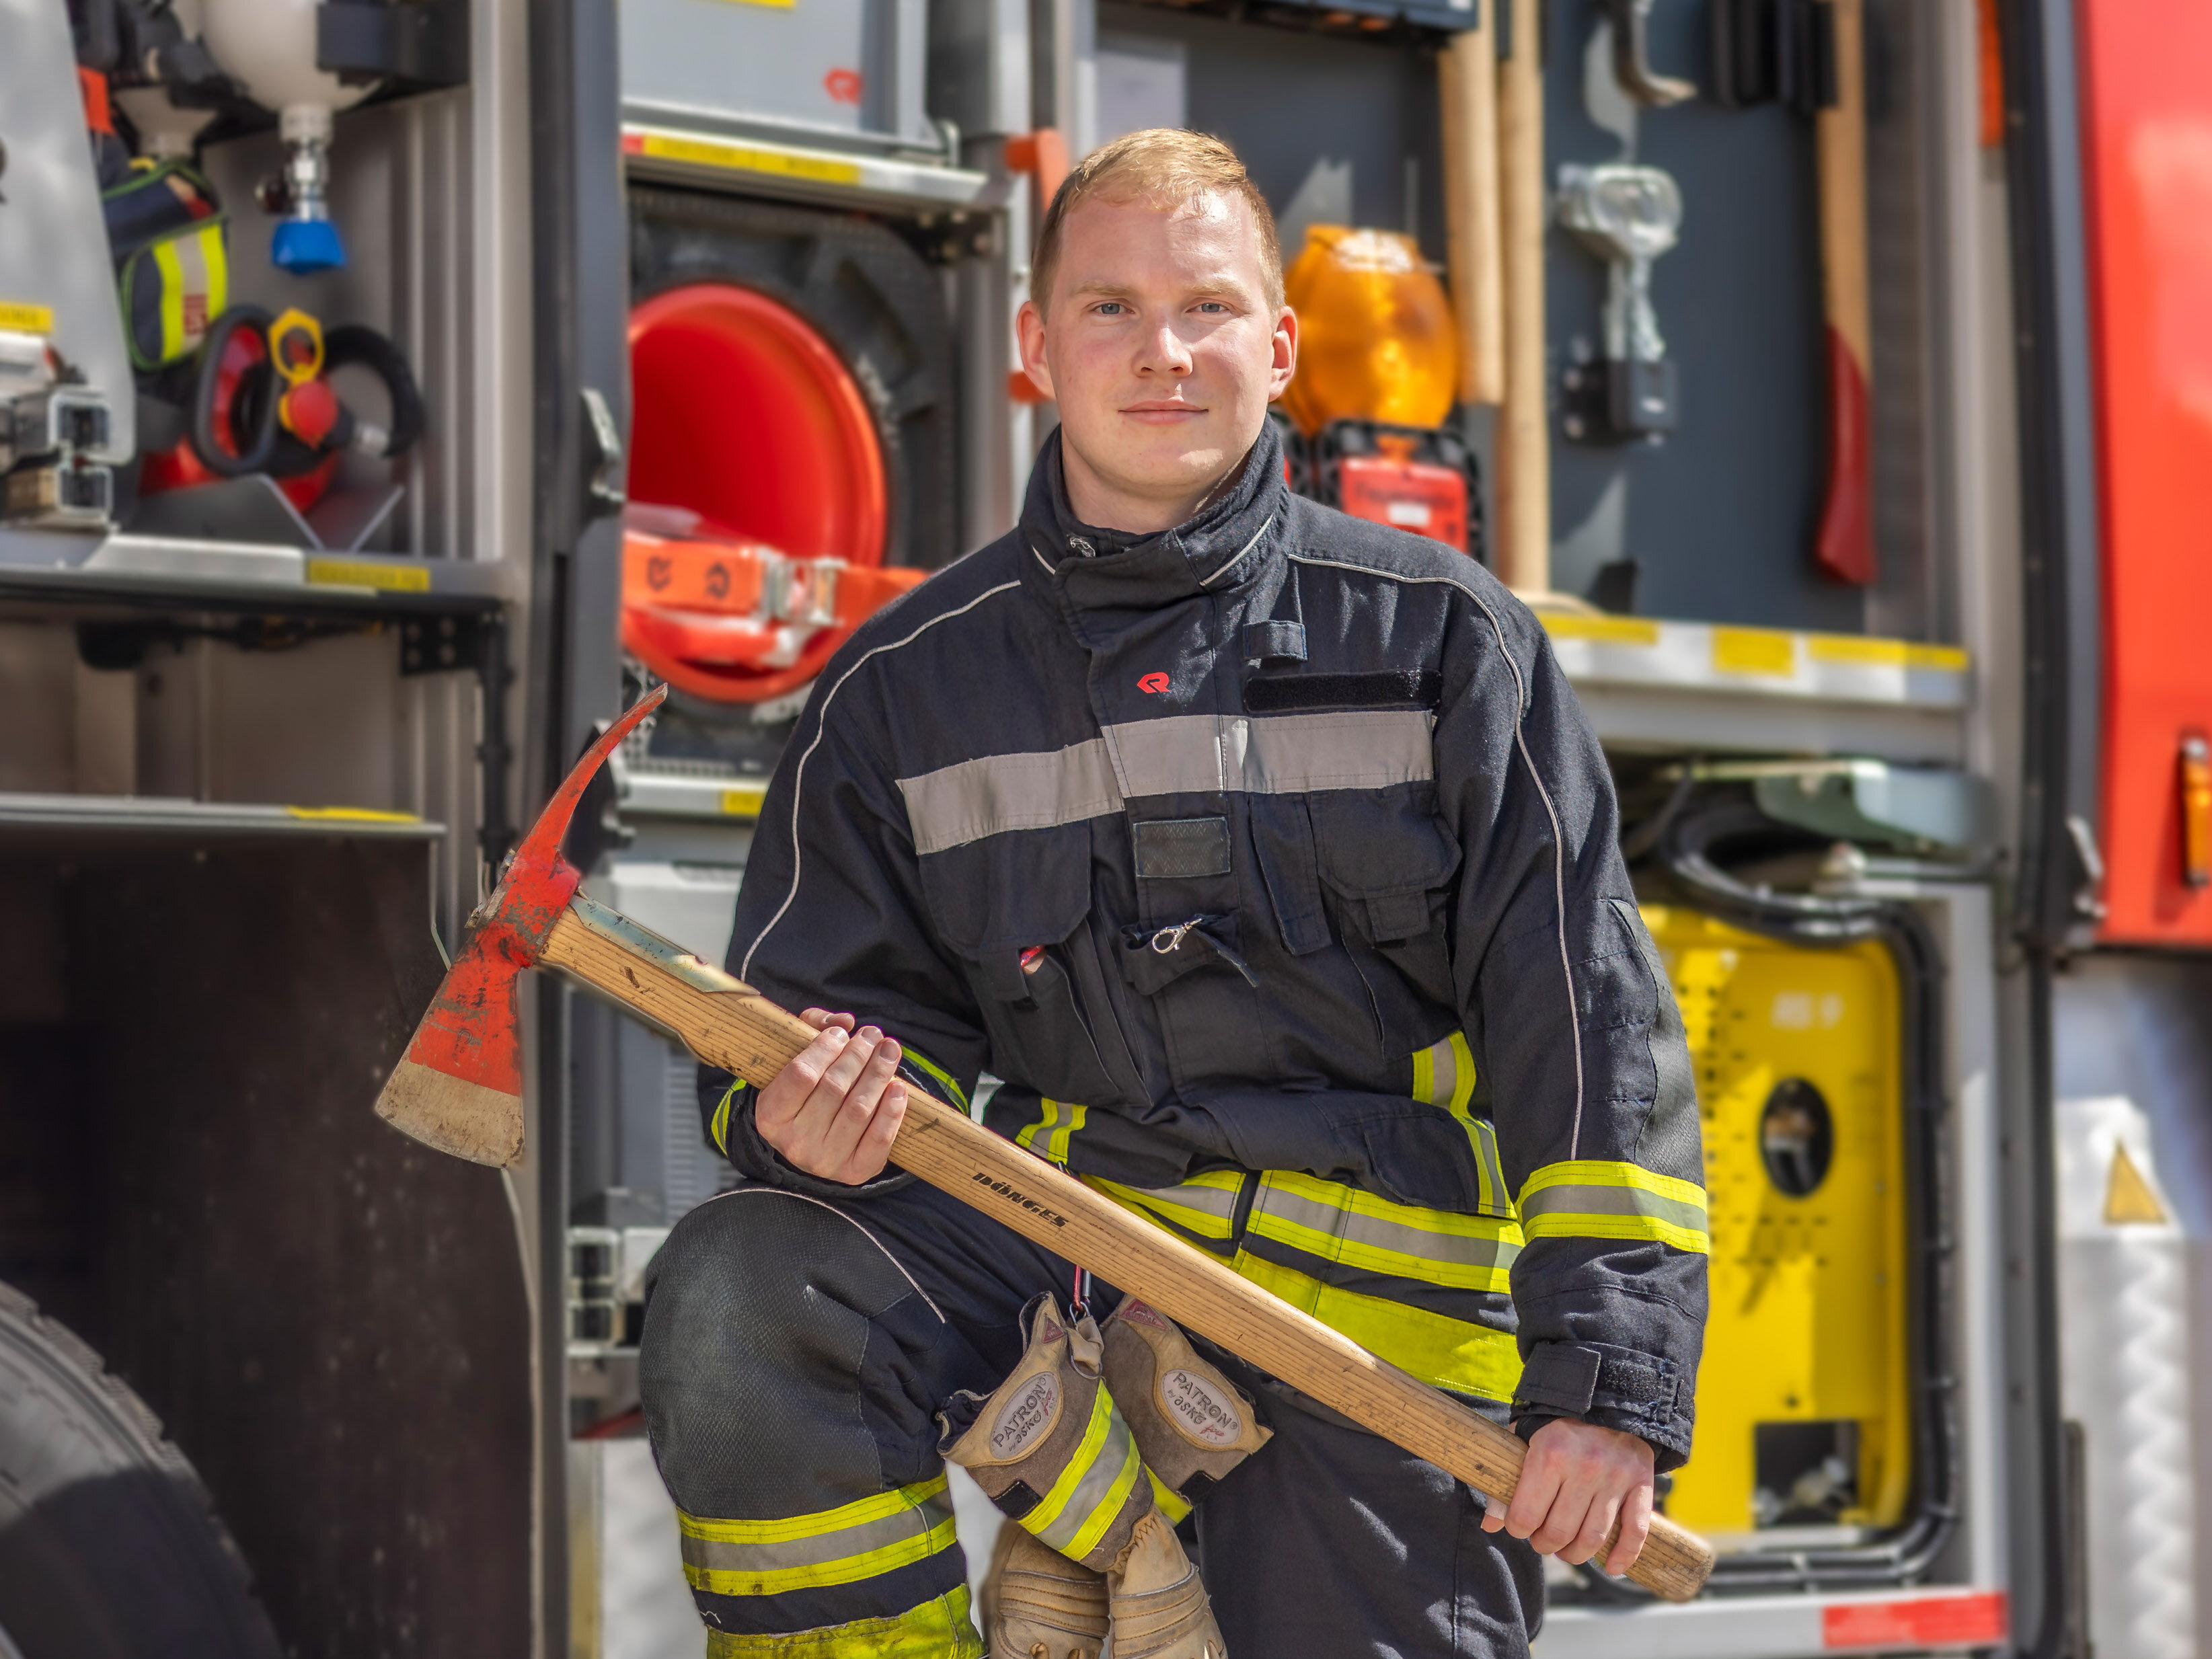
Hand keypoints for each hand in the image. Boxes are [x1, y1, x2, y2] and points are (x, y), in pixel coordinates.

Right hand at [753, 1009, 908, 1184]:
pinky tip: (898, 1087)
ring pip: (859, 1109)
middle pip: (835, 1088)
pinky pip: (878, 1139)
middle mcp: (794, 1142)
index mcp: (771, 1115)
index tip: (841, 1032)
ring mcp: (824, 1161)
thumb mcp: (796, 1060)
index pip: (801, 1074)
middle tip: (873, 1034)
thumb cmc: (805, 1095)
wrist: (811, 1145)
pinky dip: (892, 1111)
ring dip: (879, 1074)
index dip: (825, 1048)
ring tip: (889, 1050)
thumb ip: (812, 1031)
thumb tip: (843, 1021)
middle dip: (859, 1055)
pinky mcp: (854, 1172)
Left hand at [1483, 1417, 1655, 1575]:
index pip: (1526, 1516)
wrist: (1607, 1396)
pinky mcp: (1642, 1483)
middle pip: (1559, 1532)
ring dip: (1576, 1555)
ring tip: (1567, 1550)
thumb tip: (1491, 1525)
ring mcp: (1616, 1477)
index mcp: (1549, 1453)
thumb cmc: (1556, 1423)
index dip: (1518, 1529)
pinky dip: (1624, 1556)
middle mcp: (1584, 1466)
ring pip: (1593, 1538)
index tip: (1519, 1526)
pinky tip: (1612, 1567)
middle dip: (1544, 1544)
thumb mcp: (1522, 1438)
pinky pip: (1636, 1532)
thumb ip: (1505, 1482)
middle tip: (1542, 1540)